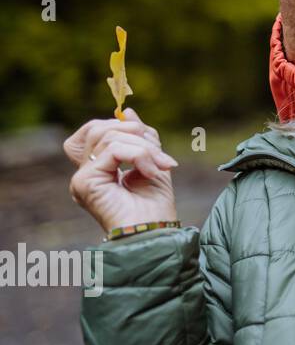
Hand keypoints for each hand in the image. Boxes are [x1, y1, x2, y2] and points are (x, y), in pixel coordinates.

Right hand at [64, 109, 178, 233]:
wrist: (156, 233)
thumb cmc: (155, 205)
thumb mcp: (152, 161)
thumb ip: (139, 138)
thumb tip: (126, 112)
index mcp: (97, 168)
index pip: (94, 130)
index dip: (120, 125)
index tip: (149, 139)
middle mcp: (85, 173)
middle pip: (100, 129)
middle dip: (138, 134)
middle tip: (162, 156)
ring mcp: (81, 178)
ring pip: (109, 137)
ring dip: (143, 147)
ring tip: (161, 165)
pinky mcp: (84, 182)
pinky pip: (113, 150)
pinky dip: (139, 155)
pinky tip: (153, 172)